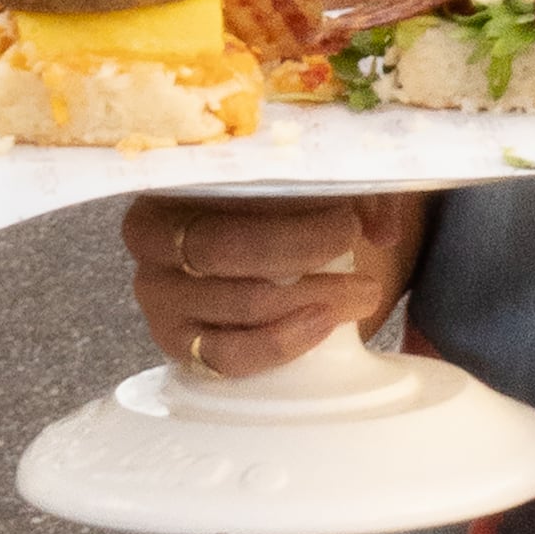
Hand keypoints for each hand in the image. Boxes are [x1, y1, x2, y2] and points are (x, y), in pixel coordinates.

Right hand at [122, 191, 427, 379]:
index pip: (221, 188)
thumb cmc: (287, 203)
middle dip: (300, 251)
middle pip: (221, 247)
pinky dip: (279, 344)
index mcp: (174, 177)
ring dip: (309, 299)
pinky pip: (224, 356)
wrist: (269, 253)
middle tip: (357, 248)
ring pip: (235, 303)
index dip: (286, 204)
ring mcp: (158, 293)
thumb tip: (383, 228)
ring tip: (362, 292)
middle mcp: (152, 235)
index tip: (349, 217)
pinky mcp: (176, 342)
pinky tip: (320, 325)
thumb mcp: (316, 179)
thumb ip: (357, 190)